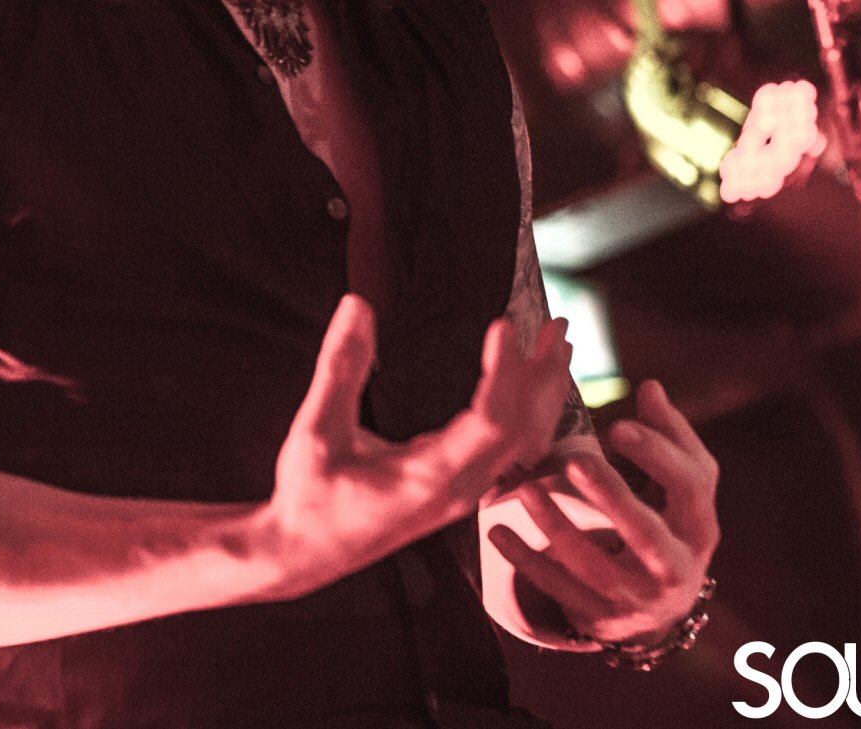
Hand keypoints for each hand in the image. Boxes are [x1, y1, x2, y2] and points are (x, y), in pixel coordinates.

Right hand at [260, 294, 571, 598]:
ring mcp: (464, 494)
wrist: (305, 554)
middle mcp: (458, 490)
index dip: (503, 371)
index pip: (489, 422)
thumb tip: (357, 305)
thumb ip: (339, 368)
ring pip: (525, 443)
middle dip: (543, 375)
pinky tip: (532, 390)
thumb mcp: (315, 431)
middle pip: (524, 430)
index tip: (502, 324)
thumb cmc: (308, 498)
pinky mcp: (460, 491)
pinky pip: (513, 453)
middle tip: (555, 325)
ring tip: (554, 347)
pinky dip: (530, 414)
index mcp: (428, 478)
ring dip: (543, 392)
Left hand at [484, 379, 718, 646]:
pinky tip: (497, 533)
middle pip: (646, 533)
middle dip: (612, 498)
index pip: (690, 487)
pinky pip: (559, 590)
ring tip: (525, 489)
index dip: (658, 456)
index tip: (618, 427)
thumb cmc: (668, 527)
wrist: (660, 611)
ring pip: (595, 566)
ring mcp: (636, 598)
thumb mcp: (680, 491)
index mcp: (699, 527)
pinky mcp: (600, 618)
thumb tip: (650, 387)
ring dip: (557, 527)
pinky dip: (527, 562)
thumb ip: (669, 438)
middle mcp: (674, 568)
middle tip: (576, 460)